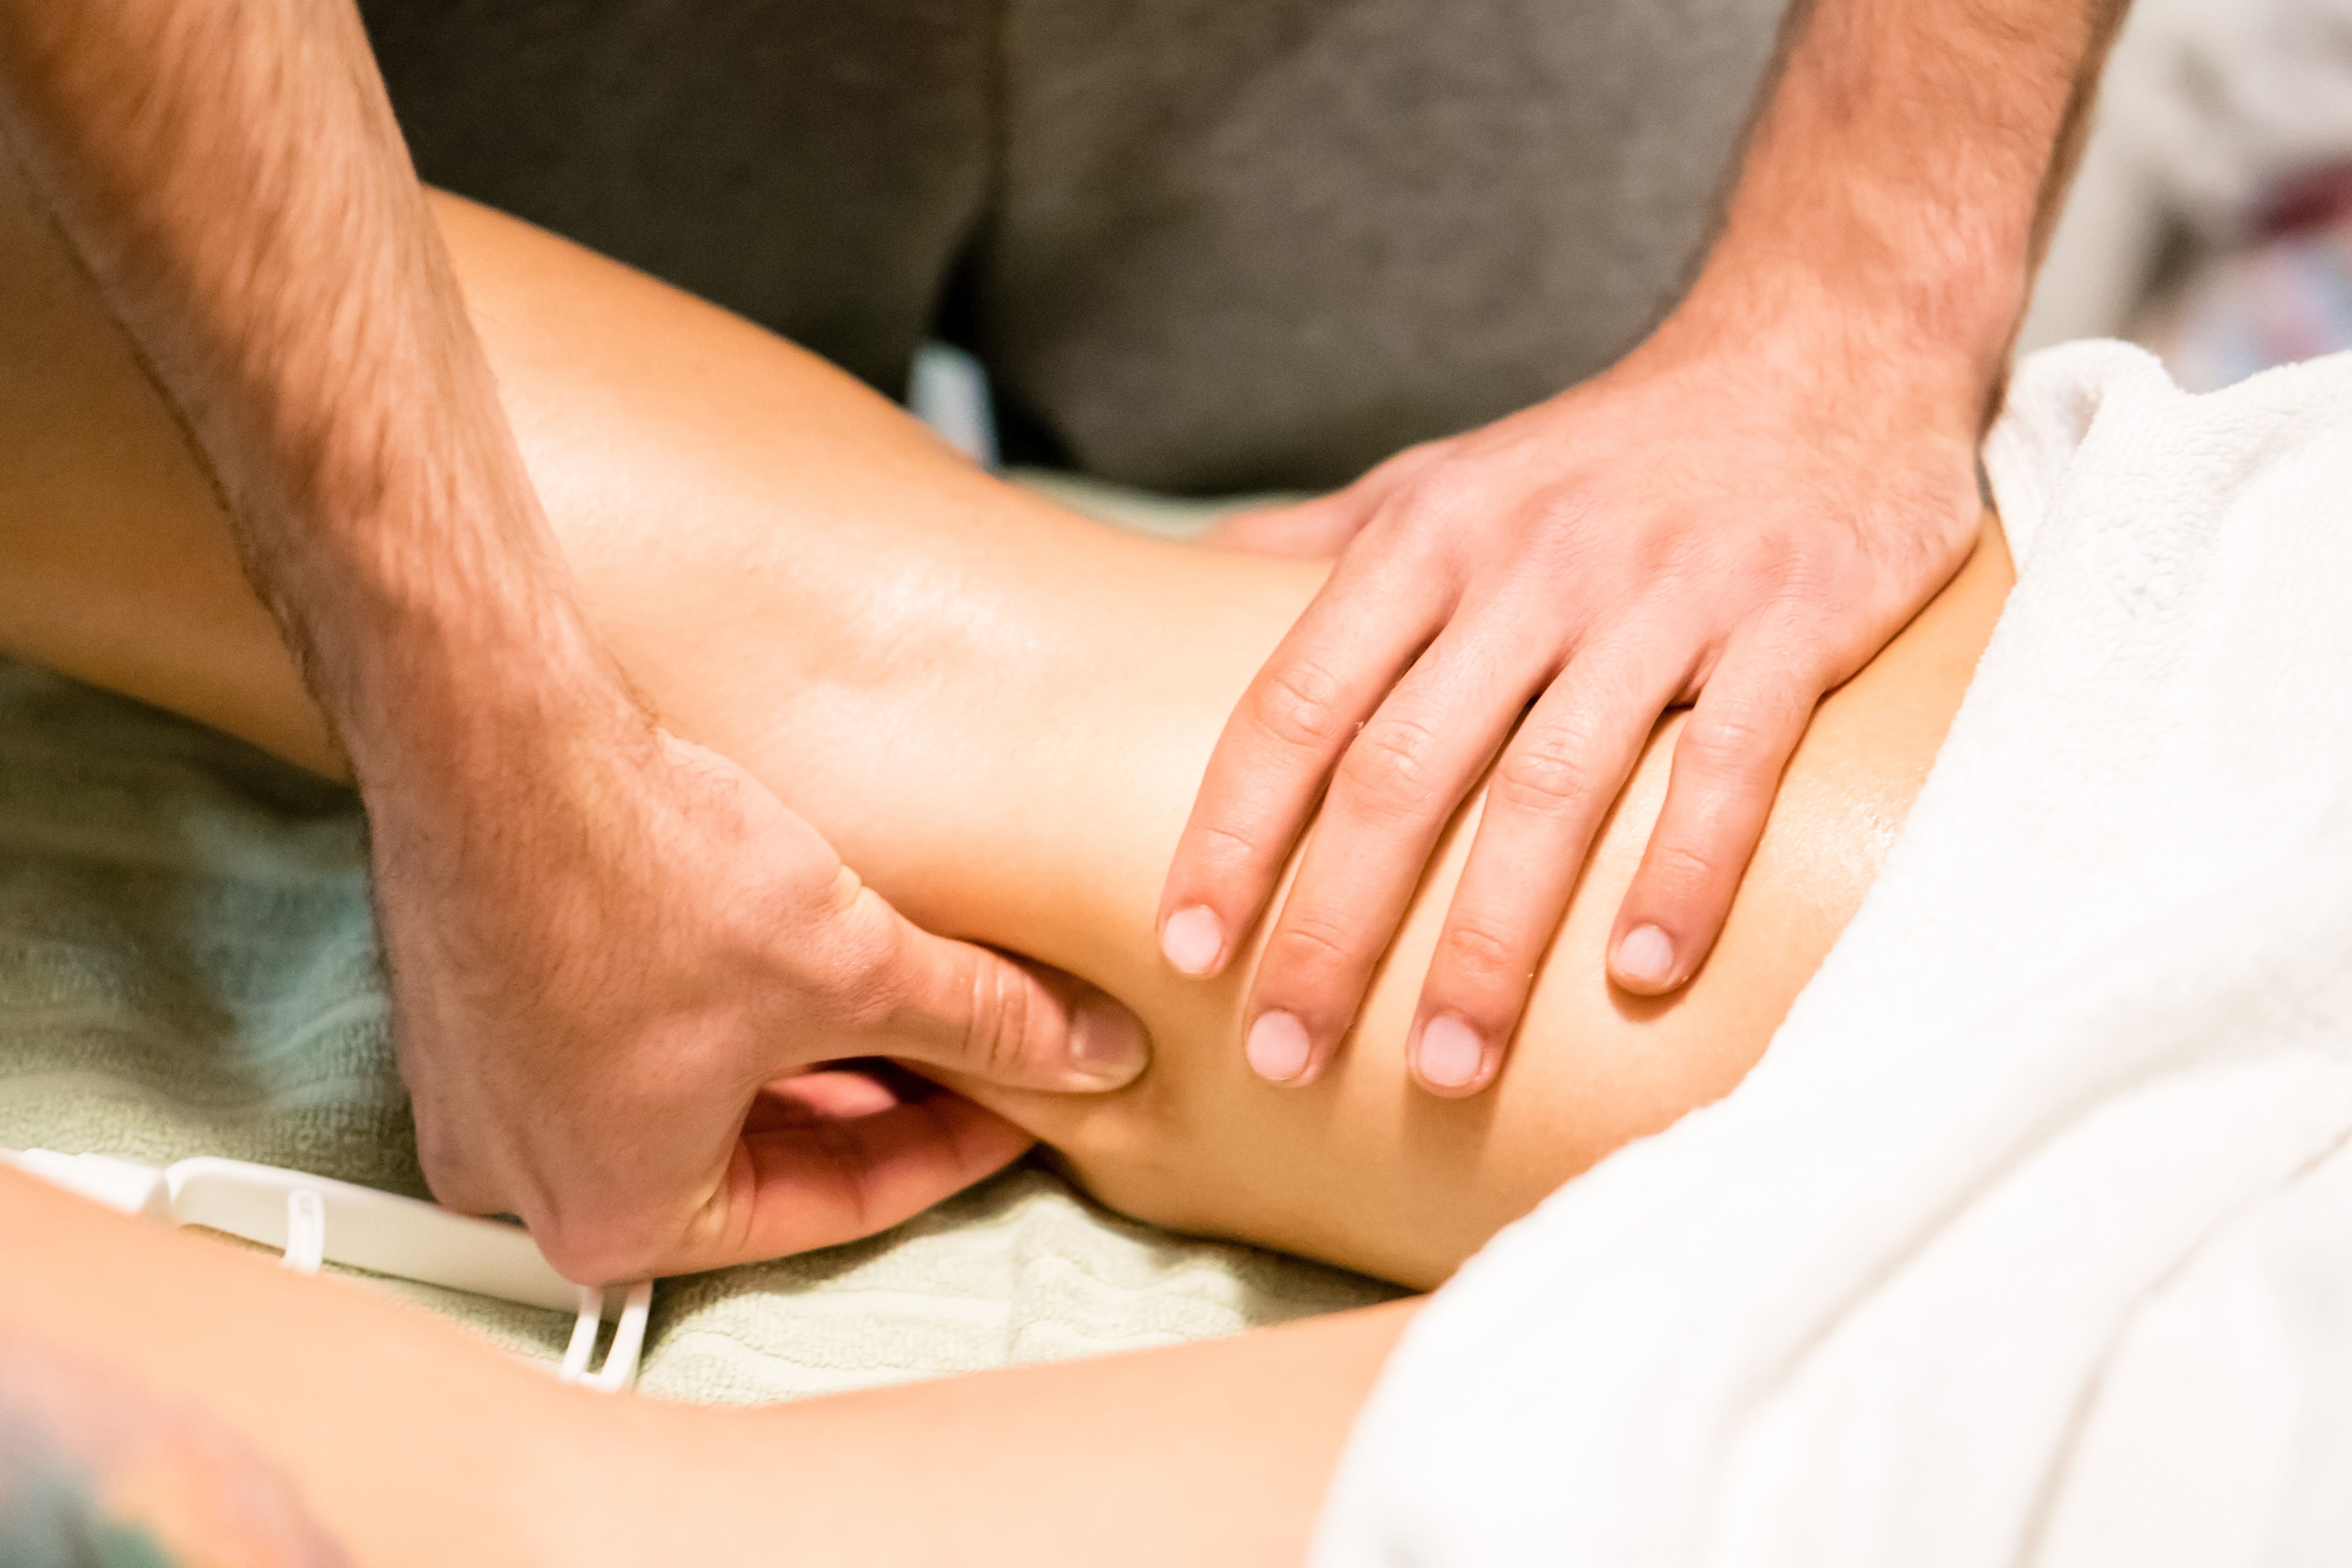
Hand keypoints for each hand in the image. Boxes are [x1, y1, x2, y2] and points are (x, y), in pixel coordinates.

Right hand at [375, 713, 1148, 1283]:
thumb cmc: (637, 873)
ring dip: (800, 1054)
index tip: (1021, 1098)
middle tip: (975, 1043)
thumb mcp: (852, 967)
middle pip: (758, 1159)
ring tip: (899, 990)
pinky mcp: (472, 1013)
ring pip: (694, 1096)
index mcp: (617, 1219)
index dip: (953, 1148)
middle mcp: (530, 1182)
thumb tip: (1096, 1057)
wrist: (489, 734)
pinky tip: (792, 949)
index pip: (832, 1205)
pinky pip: (625, 1042)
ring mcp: (486, 1099)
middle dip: (878, 1100)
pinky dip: (719, 1013)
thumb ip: (985, 1023)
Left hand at [1163, 306, 1982, 1096]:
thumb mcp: (1446, 475)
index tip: (1186, 949)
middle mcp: (1528, 568)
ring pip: (1551, 790)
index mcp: (1427, 540)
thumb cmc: (1607, 449)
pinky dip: (1684, 873)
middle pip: (1401, 773)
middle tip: (1281, 1057)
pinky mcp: (1790, 619)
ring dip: (1490, 943)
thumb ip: (1322, 542)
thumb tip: (1181, 582)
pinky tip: (1643, 980)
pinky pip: (1726, 763)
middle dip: (1333, 928)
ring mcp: (1662, 595)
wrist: (1822, 343)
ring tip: (1443, 1068)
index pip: (1297, 703)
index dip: (1233, 833)